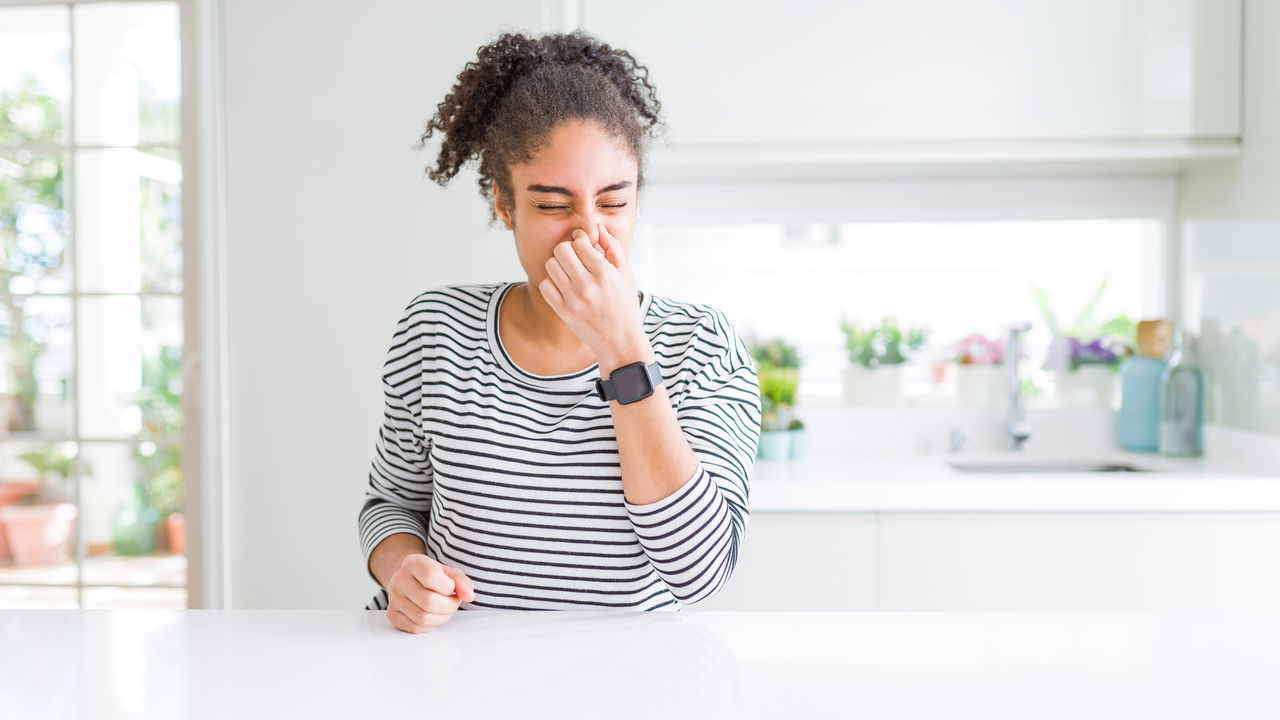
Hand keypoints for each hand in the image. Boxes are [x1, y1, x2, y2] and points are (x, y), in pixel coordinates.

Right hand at [386, 554, 474, 633]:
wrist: (410, 579)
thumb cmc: (433, 576)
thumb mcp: (449, 572)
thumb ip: (462, 581)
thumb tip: (469, 595)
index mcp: (413, 562)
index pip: (431, 577)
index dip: (448, 587)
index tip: (451, 588)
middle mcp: (399, 579)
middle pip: (428, 602)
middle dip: (449, 606)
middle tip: (452, 602)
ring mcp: (393, 598)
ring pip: (423, 618)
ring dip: (442, 617)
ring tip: (444, 609)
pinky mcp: (392, 614)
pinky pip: (416, 628)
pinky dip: (430, 625)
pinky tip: (432, 615)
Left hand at [538, 222, 643, 359]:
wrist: (619, 341)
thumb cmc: (625, 305)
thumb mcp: (627, 274)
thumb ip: (613, 248)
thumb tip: (598, 227)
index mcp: (605, 274)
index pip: (580, 243)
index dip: (580, 239)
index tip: (583, 243)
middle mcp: (587, 285)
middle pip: (561, 250)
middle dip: (567, 249)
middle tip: (575, 256)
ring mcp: (572, 299)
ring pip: (551, 265)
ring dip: (559, 264)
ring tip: (570, 271)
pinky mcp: (562, 311)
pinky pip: (545, 285)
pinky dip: (552, 282)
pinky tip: (564, 285)